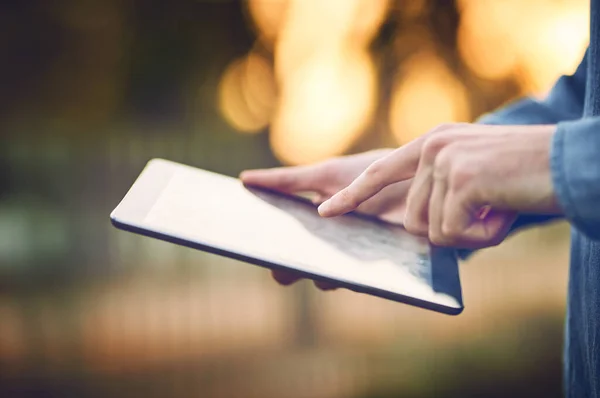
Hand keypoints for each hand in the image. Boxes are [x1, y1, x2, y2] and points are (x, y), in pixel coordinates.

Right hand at [240, 149, 411, 288]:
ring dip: (318, 272)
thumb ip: (288, 181)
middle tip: (278, 260)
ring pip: (326, 278)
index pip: (280, 245)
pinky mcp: (378, 269)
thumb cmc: (370, 175)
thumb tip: (244, 180)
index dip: (264, 246)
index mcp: (311, 228)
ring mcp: (352, 262)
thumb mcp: (326, 175)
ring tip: (312, 262)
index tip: (246, 242)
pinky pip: (360, 280)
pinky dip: (350, 275)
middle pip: (298, 268)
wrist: (419, 179)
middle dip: (286, 267)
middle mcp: (328, 250)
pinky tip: (345, 266)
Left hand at [318, 123, 561, 248]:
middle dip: (449, 230)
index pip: (380, 172)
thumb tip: (418, 232)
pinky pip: (453, 234)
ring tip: (498, 208)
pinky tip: (503, 212)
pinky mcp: (461, 179)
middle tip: (487, 213)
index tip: (326, 212)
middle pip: (412, 219)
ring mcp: (444, 161)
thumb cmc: (526, 178)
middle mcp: (433, 147)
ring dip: (469, 233)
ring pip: (432, 230)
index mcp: (433, 143)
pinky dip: (483, 236)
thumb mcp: (475, 178)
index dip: (353, 195)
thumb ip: (440, 194)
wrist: (573, 163)